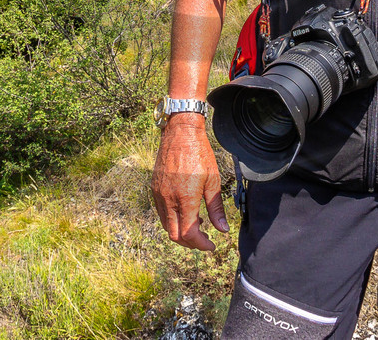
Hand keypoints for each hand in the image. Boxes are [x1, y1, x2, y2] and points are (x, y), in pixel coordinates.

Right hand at [151, 115, 229, 250]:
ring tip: (198, 223)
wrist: (180, 132)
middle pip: (174, 235)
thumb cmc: (200, 154)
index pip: (189, 233)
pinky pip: (162, 212)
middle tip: (204, 240)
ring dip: (180, 231)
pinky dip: (173, 219)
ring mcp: (158, 194)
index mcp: (185, 198)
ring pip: (166, 225)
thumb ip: (216, 208)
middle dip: (190, 243)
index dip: (201, 244)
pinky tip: (186, 211)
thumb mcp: (213, 181)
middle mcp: (168, 199)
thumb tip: (223, 230)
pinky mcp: (154, 188)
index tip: (212, 245)